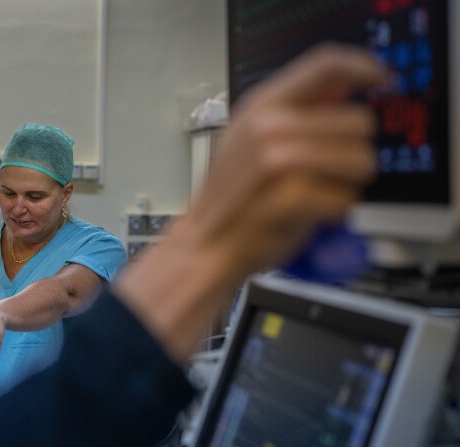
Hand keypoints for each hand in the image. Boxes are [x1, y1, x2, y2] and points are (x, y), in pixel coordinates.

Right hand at [192, 43, 390, 276]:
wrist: (204, 243)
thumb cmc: (232, 198)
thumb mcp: (252, 138)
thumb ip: (297, 110)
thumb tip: (343, 86)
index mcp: (262, 105)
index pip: (326, 64)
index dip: (364, 67)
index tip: (382, 80)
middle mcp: (268, 126)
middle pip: (359, 121)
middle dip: (355, 151)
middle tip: (328, 171)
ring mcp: (276, 161)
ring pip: (360, 161)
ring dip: (348, 184)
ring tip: (317, 194)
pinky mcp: (288, 197)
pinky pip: (346, 199)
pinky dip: (336, 212)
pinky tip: (310, 214)